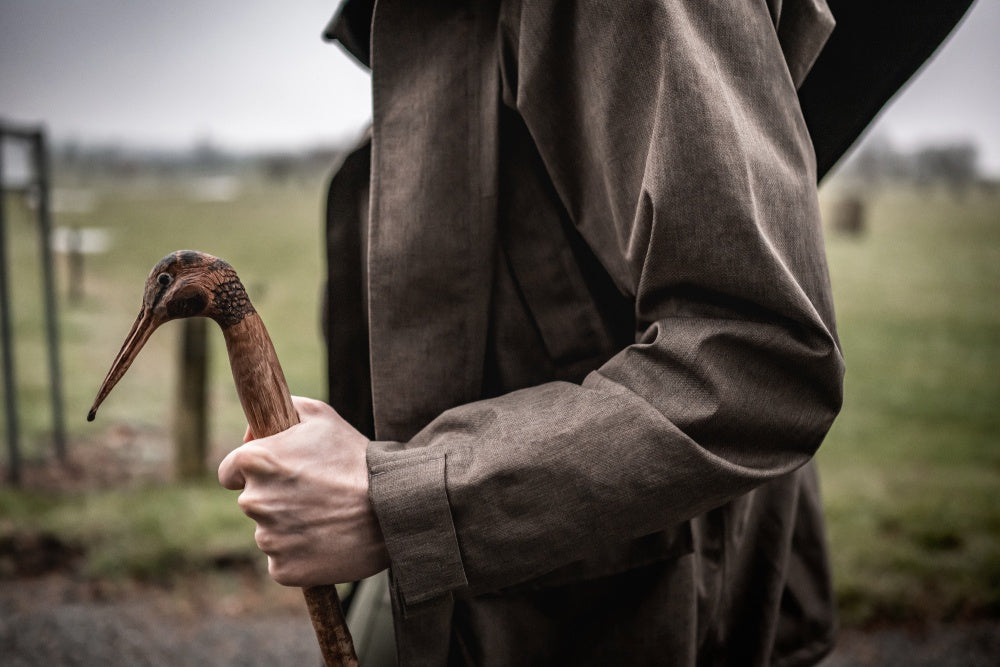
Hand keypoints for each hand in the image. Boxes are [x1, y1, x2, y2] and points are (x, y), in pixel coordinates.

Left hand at [218, 396, 388, 586]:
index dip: (252, 471)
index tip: (276, 474)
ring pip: (269, 532)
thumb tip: (252, 432)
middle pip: (252, 502)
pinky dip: (300, 554)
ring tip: (327, 516)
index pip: (230, 472)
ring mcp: (268, 539)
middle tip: (314, 493)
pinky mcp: (283, 570)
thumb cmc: (356, 459)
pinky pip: (283, 561)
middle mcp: (254, 501)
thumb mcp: (322, 416)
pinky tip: (326, 540)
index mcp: (257, 461)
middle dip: (275, 497)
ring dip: (289, 526)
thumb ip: (283, 409)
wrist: (392, 508)